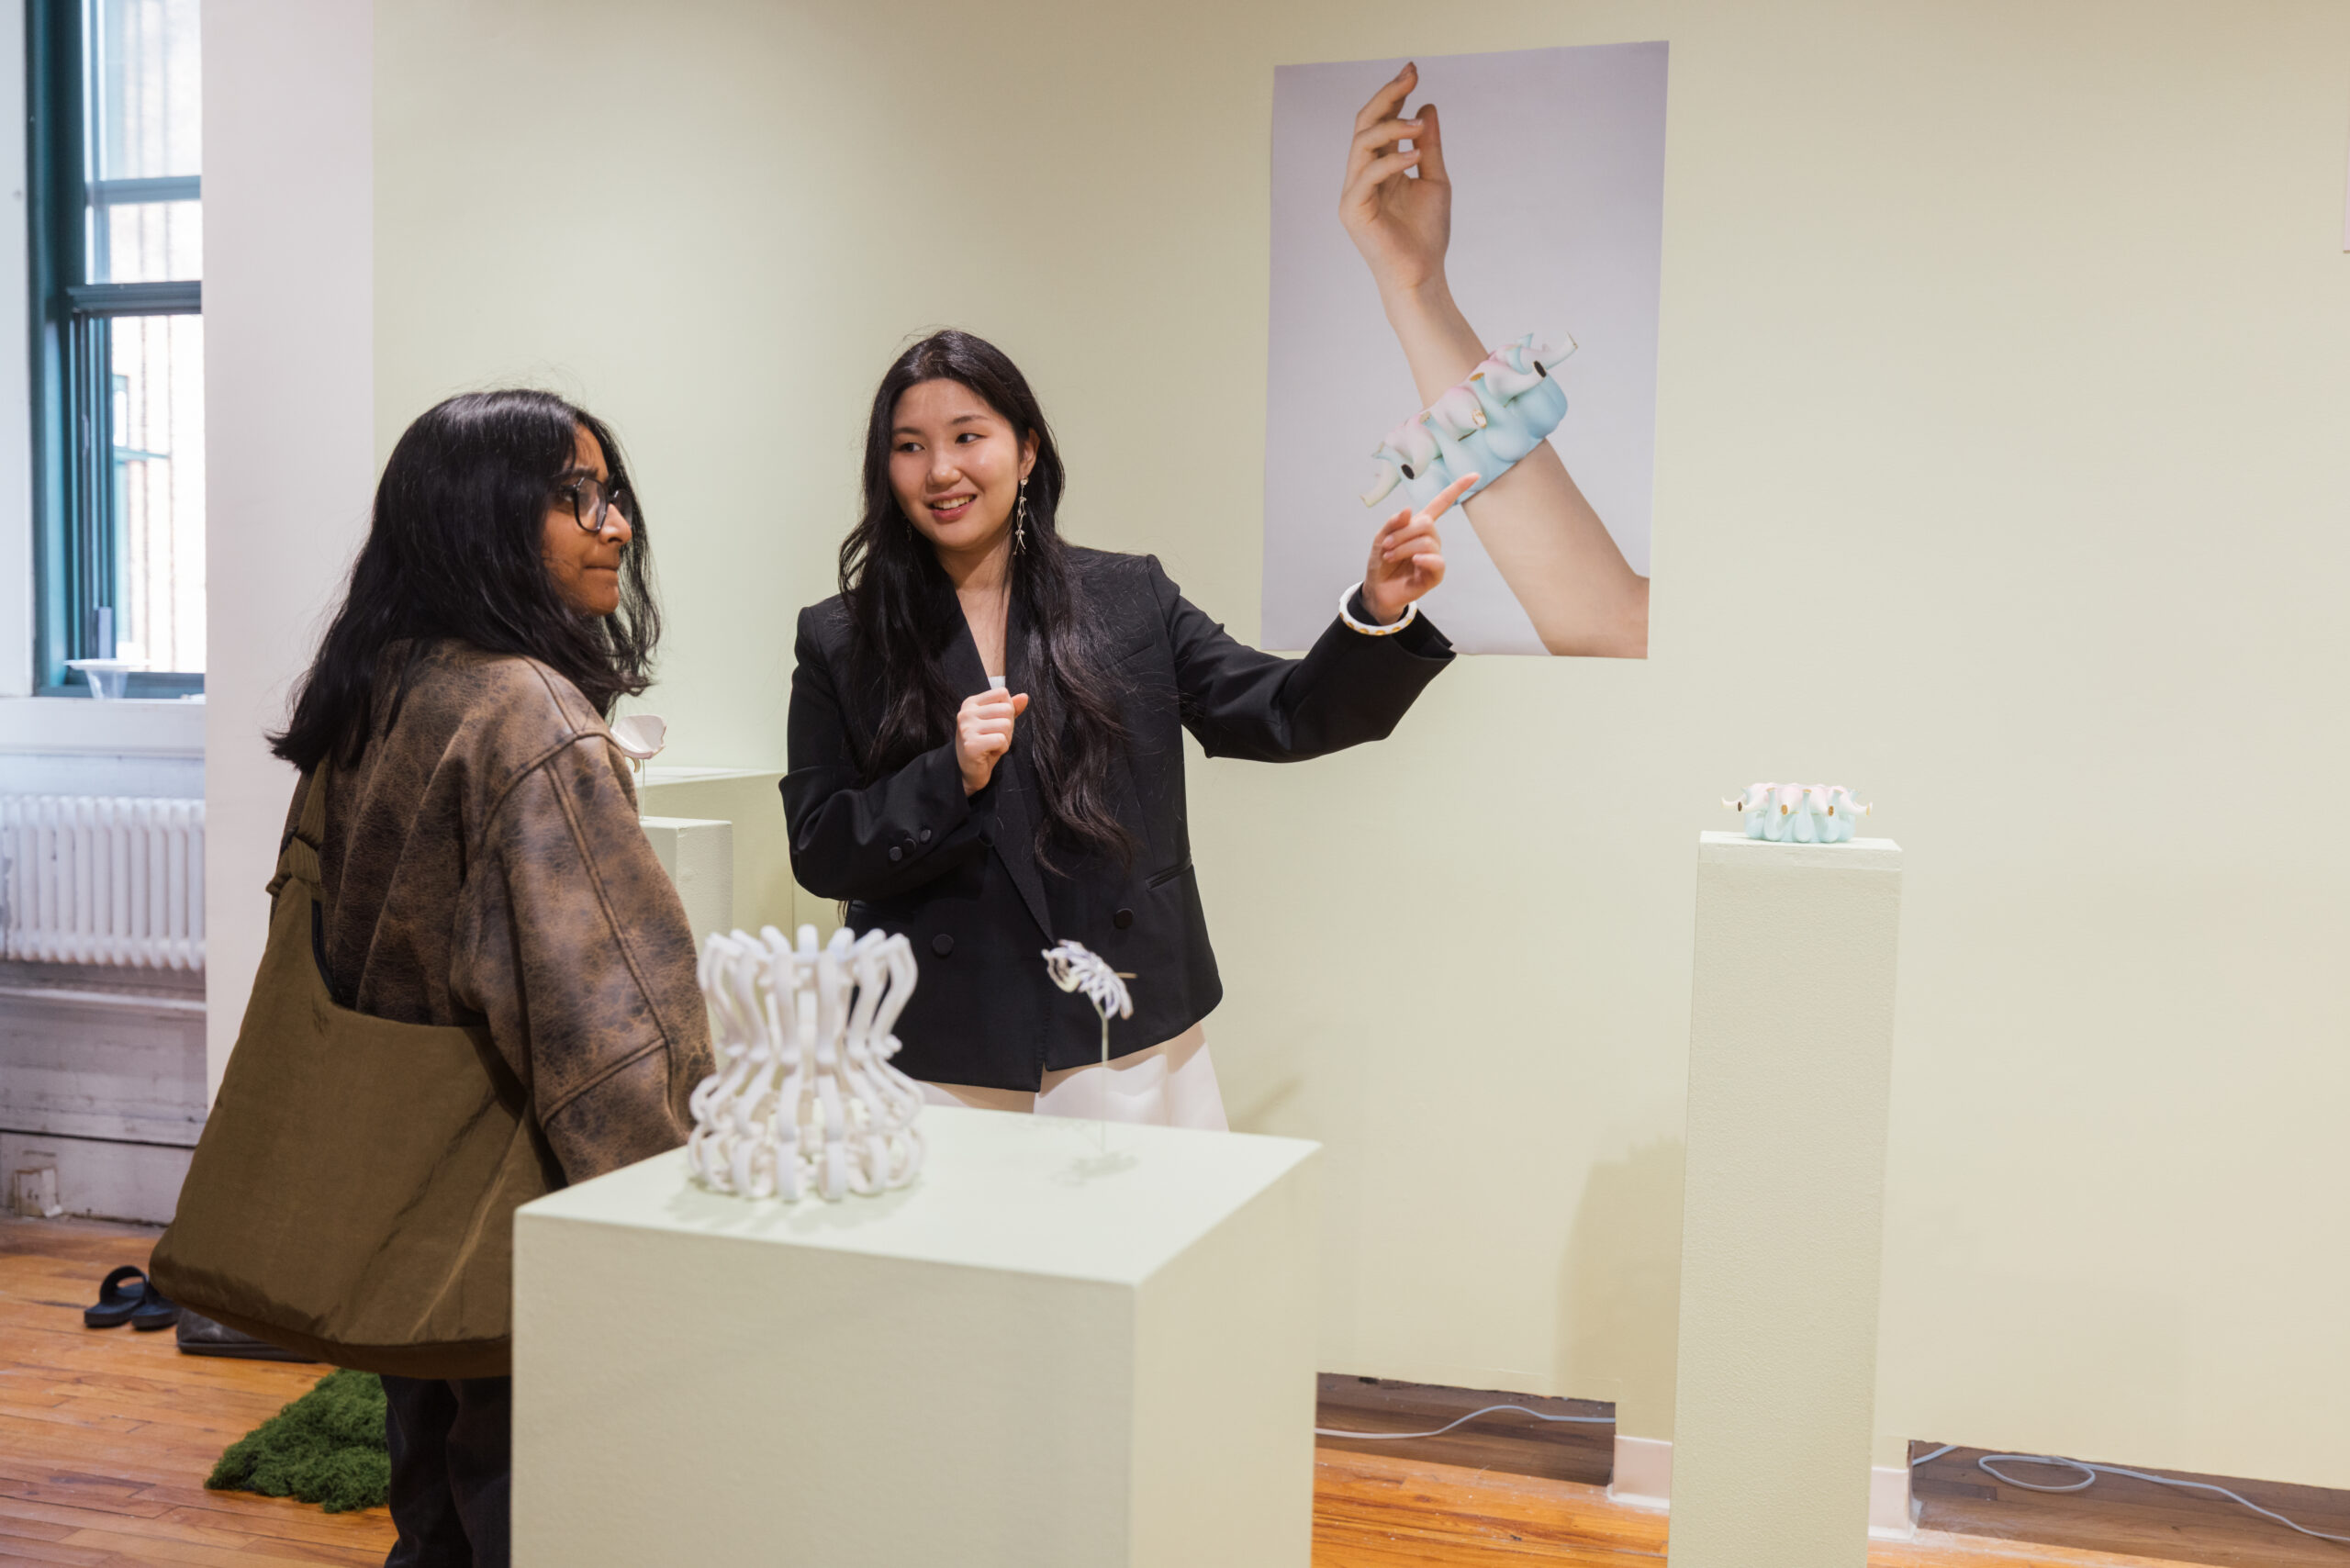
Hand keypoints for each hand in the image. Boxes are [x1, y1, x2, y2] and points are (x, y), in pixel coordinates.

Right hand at [954, 688, 1027, 795]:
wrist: (969, 770)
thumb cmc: (985, 743)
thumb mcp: (997, 722)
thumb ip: (1010, 708)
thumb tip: (1025, 697)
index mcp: (971, 703)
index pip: (1002, 693)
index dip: (1008, 709)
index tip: (996, 722)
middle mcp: (966, 712)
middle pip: (1006, 709)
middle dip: (1008, 727)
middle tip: (995, 737)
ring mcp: (967, 728)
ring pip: (1005, 725)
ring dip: (1005, 739)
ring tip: (992, 744)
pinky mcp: (971, 744)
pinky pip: (1001, 740)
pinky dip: (1001, 748)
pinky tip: (990, 752)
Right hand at [1339, 62, 1450, 298]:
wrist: (1421, 275)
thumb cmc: (1426, 235)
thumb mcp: (1434, 180)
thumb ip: (1430, 146)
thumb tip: (1427, 106)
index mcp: (1378, 167)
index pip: (1379, 122)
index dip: (1393, 95)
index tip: (1413, 72)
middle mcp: (1361, 175)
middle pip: (1364, 123)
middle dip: (1387, 96)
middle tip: (1411, 76)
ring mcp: (1353, 192)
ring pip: (1362, 143)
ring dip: (1390, 127)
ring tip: (1418, 126)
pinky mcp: (1352, 210)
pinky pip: (1367, 174)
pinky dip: (1390, 160)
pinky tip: (1414, 155)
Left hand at [1362, 472, 1470, 623]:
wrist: (1377, 590)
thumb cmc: (1381, 562)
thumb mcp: (1381, 538)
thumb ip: (1393, 523)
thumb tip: (1409, 510)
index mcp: (1419, 525)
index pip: (1442, 503)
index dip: (1457, 488)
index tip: (1475, 475)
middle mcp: (1430, 539)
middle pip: (1426, 524)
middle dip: (1402, 533)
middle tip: (1386, 545)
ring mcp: (1434, 556)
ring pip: (1427, 542)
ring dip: (1403, 548)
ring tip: (1389, 556)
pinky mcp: (1435, 574)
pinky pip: (1437, 562)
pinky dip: (1424, 559)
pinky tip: (1415, 561)